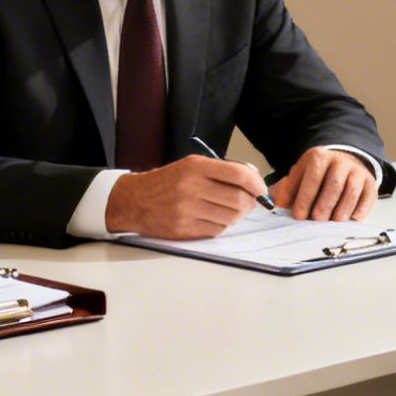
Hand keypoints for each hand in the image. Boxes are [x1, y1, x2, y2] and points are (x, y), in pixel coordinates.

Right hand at [107, 156, 266, 238]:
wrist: (134, 201)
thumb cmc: (167, 182)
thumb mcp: (192, 165)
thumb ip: (222, 170)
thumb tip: (254, 178)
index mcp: (196, 167)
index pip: (239, 175)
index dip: (257, 184)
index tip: (261, 190)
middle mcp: (192, 187)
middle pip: (239, 199)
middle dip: (249, 202)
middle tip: (249, 202)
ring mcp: (187, 210)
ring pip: (230, 217)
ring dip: (235, 215)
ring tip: (227, 209)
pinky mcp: (184, 229)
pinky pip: (217, 230)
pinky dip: (221, 225)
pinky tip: (212, 218)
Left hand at [271, 147, 374, 220]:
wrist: (343, 163)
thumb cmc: (317, 176)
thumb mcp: (300, 176)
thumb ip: (287, 190)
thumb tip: (279, 206)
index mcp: (319, 157)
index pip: (312, 178)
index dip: (305, 198)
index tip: (299, 215)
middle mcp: (340, 161)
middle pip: (334, 185)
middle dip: (323, 205)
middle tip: (316, 220)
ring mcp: (357, 171)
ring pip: (351, 191)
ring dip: (342, 210)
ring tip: (333, 221)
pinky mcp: (370, 182)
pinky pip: (368, 197)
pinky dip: (360, 210)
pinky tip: (351, 218)